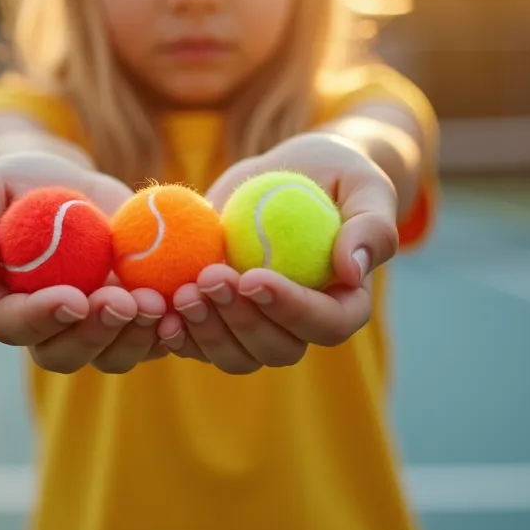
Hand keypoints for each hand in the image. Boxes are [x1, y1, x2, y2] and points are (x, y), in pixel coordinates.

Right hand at [0, 152, 175, 373]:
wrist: (66, 182)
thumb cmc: (15, 184)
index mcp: (5, 303)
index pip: (14, 326)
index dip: (42, 318)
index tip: (72, 298)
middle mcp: (47, 327)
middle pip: (64, 353)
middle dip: (95, 334)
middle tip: (122, 302)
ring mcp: (92, 327)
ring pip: (112, 355)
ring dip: (135, 337)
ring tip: (156, 304)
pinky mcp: (132, 316)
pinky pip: (151, 337)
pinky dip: (169, 328)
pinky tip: (185, 304)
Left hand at [166, 133, 399, 373]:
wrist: (289, 174)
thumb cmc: (337, 175)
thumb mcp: (364, 184)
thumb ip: (371, 227)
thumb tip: (352, 273)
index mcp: (345, 304)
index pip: (325, 325)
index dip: (290, 309)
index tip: (254, 276)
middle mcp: (301, 326)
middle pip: (276, 349)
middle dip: (240, 321)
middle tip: (209, 280)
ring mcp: (259, 327)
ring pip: (235, 355)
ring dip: (207, 332)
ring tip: (183, 293)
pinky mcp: (221, 318)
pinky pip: (199, 342)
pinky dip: (179, 333)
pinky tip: (158, 310)